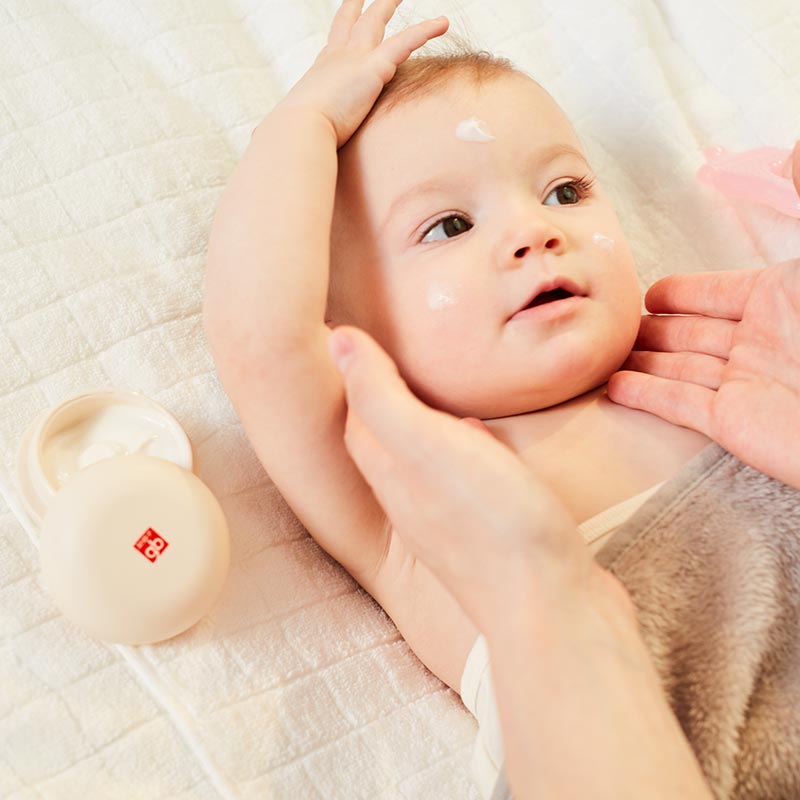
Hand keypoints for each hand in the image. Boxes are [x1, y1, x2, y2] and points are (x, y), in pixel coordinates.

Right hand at [277, 0, 447, 146]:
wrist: (297, 131)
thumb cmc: (291, 136)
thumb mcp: (286, 129)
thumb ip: (278, 133)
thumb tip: (259, 144)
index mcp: (321, 71)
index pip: (335, 42)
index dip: (344, 25)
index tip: (350, 13)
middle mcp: (336, 57)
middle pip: (355, 22)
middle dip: (365, 6)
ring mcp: (354, 59)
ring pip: (378, 22)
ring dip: (391, 4)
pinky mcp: (372, 68)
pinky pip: (405, 42)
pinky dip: (425, 30)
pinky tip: (443, 21)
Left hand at [327, 324, 618, 630]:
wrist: (551, 608)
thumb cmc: (490, 521)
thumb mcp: (426, 444)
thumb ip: (380, 394)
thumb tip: (337, 339)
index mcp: (391, 475)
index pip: (358, 418)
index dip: (356, 377)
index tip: (359, 338)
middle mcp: (412, 501)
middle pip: (384, 440)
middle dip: (383, 399)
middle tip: (391, 360)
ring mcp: (451, 523)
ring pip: (423, 461)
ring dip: (422, 426)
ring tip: (434, 394)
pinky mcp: (492, 534)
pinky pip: (463, 482)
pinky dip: (464, 451)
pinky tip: (485, 440)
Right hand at [608, 260, 799, 488]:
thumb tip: (795, 151)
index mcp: (782, 301)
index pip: (716, 294)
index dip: (681, 293)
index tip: (650, 294)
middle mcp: (760, 342)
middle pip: (690, 333)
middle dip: (653, 330)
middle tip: (616, 329)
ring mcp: (745, 383)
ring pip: (679, 368)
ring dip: (642, 363)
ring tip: (606, 356)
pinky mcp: (733, 422)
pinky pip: (678, 406)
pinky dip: (645, 396)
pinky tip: (615, 387)